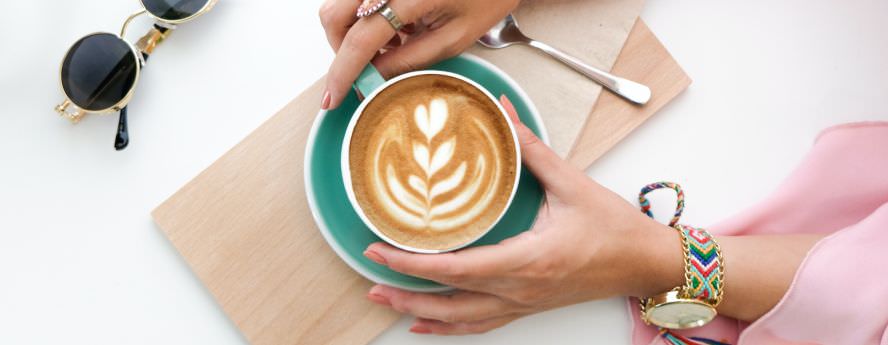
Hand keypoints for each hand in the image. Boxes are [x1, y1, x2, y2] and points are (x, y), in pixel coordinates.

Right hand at [318, 0, 519, 108]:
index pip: (360, 39)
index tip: (332, 98)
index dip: (342, 72)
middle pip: (334, 16)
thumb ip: (410, 59)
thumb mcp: (454, 38)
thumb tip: (373, 78)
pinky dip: (362, 17)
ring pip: (338, 4)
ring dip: (351, 32)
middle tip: (365, 69)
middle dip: (340, 49)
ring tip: (390, 44)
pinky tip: (393, 26)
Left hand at [361, 95, 683, 334]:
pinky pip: (481, 325)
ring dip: (420, 312)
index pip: (457, 268)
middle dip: (404, 289)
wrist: (645, 263)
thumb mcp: (572, 183)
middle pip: (449, 300)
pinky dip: (448, 328)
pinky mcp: (528, 306)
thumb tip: (502, 112)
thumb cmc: (615, 228)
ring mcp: (523, 303)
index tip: (380, 250)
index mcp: (529, 259)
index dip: (413, 263)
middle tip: (369, 274)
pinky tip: (425, 326)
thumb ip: (531, 148)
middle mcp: (520, 290)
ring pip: (461, 320)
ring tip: (384, 300)